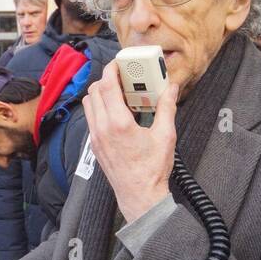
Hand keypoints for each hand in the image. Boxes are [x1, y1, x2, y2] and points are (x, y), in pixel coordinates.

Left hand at [82, 61, 178, 224]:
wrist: (140, 196)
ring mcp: (95, 138)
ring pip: (89, 104)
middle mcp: (102, 128)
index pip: (107, 85)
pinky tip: (117, 112)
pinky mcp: (95, 146)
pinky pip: (91, 118)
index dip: (112, 69)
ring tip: (121, 94)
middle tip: (124, 78)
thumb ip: (167, 108)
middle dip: (107, 79)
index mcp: (118, 123)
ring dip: (101, 93)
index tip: (120, 63)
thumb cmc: (152, 170)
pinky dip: (99, 108)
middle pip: (94, 91)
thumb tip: (171, 88)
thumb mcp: (165, 136)